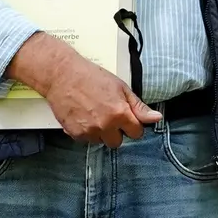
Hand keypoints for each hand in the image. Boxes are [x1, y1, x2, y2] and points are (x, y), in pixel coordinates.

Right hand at [41, 54, 161, 146]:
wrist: (62, 75)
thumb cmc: (91, 77)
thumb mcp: (120, 87)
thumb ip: (139, 106)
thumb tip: (156, 118)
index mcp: (120, 113)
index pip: (136, 133)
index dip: (132, 125)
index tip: (127, 118)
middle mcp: (105, 125)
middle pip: (118, 142)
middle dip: (115, 131)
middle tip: (108, 115)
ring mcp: (89, 131)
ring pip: (101, 141)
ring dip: (100, 132)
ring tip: (94, 114)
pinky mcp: (75, 134)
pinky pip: (86, 140)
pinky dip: (86, 131)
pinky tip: (83, 116)